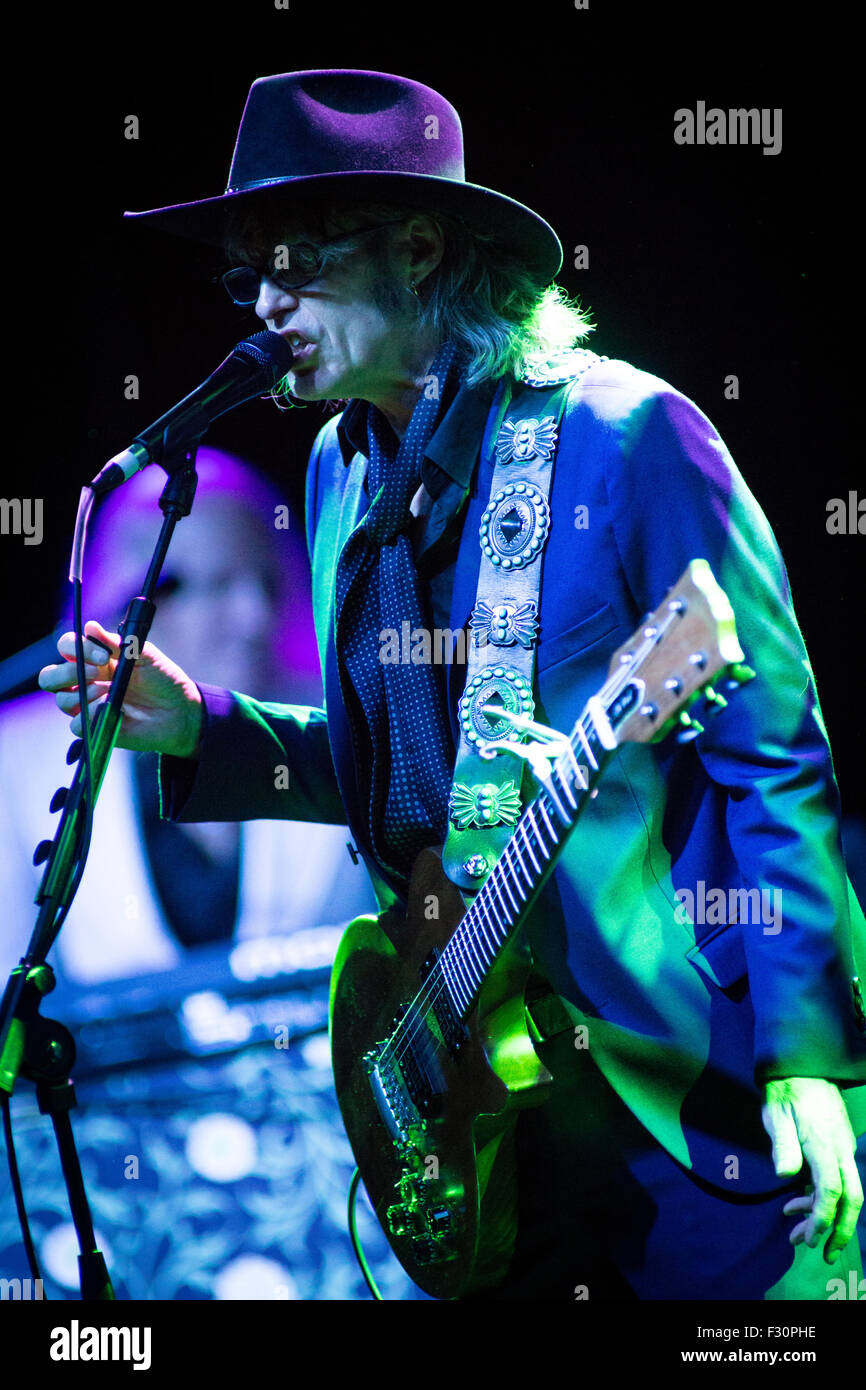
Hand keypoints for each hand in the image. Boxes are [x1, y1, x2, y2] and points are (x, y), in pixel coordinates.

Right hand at [37, 619, 203, 759]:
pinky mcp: (94, 727)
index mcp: (94, 659)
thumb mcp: (145, 655)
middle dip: (66, 672)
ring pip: (62, 700)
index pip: (67, 647)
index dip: (76, 648)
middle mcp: (85, 681)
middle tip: (96, 672)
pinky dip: (92, 716)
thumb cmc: (162, 678)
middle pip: (50, 676)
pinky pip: (76, 725)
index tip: (103, 654)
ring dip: (84, 694)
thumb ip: (118, 643)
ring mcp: (87, 705)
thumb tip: (90, 627)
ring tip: (110, 693)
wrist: (180, 710)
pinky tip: (114, 712)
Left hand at [762, 1076, 862, 1263]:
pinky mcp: (839, 1148)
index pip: (831, 1191)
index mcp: (825, 1146)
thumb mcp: (776, 1113)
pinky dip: (822, 1198)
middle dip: (841, 1230)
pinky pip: (838, 1180)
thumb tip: (784, 1174)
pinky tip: (798, 1203)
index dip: (822, 1217)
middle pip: (852, 1199)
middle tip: (824, 1254)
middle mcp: (841, 1151)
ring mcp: (843, 1149)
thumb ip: (782, 1144)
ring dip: (827, 1216)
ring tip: (797, 1231)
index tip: (808, 1237)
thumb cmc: (786, 1091)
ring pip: (847, 1192)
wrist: (802, 1068)